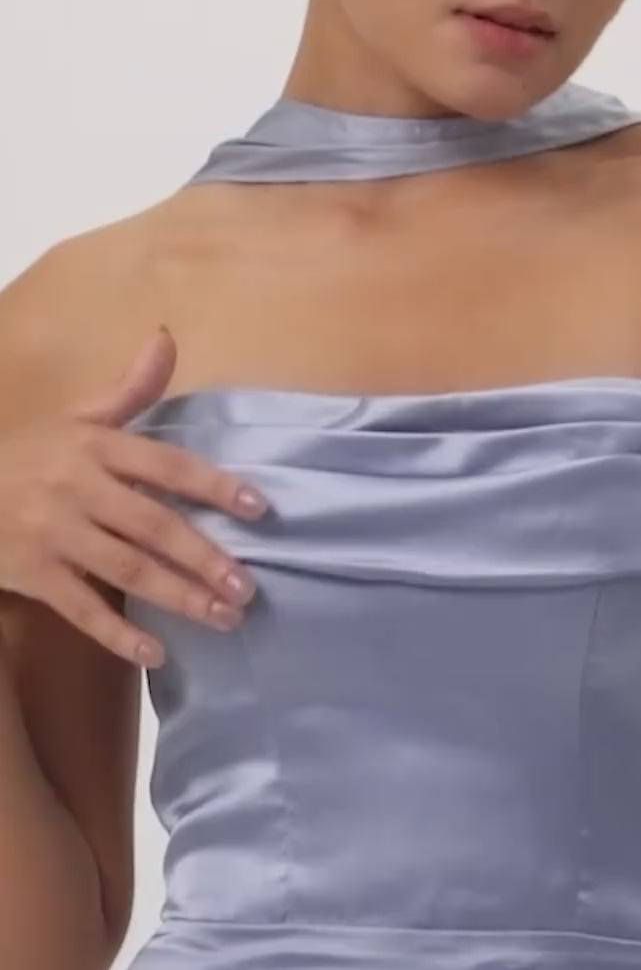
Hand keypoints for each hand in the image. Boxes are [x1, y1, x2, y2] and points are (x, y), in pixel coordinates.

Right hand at [0, 326, 269, 668]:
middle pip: (153, 526)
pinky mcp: (32, 575)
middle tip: (248, 586)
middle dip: (204, 557)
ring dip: (179, 597)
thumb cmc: (29, 453)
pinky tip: (156, 654)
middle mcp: (78, 489)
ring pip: (126, 571)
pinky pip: (81, 609)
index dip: (214, 486)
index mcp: (95, 446)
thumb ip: (129, 389)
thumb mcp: (75, 417)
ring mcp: (54, 534)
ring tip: (225, 618)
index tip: (259, 508)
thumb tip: (167, 338)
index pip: (166, 465)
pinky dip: (118, 635)